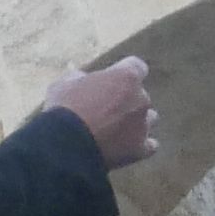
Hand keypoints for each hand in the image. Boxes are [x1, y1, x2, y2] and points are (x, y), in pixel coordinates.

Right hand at [42, 56, 157, 169]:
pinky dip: (140, 145)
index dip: (123, 72)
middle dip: (126, 100)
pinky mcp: (140, 149)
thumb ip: (83, 78)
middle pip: (140, 95)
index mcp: (126, 77)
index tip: (112, 79)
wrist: (67, 145)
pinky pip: (150, 146)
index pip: (136, 66)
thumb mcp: (66, 82)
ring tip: (117, 129)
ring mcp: (143, 125)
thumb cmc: (65, 108)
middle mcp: (141, 99)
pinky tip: (128, 147)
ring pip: (149, 119)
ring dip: (136, 121)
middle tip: (104, 109)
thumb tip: (84, 81)